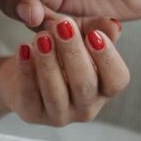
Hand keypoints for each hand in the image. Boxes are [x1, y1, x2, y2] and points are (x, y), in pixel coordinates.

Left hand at [0, 16, 128, 125]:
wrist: (24, 69)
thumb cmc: (59, 53)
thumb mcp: (80, 35)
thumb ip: (97, 28)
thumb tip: (114, 25)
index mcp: (104, 89)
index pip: (117, 80)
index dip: (107, 58)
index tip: (93, 34)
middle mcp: (86, 107)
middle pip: (85, 85)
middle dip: (73, 53)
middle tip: (62, 26)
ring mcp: (59, 115)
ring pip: (56, 93)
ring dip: (49, 63)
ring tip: (41, 37)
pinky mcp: (31, 115)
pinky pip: (28, 95)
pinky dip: (26, 71)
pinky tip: (23, 48)